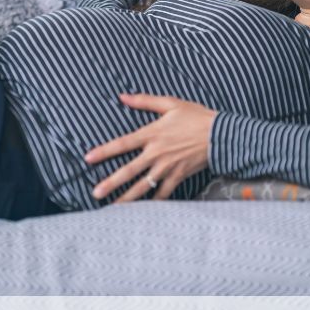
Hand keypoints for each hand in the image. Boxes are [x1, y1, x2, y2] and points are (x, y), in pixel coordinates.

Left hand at [84, 93, 216, 202]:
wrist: (221, 134)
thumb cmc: (196, 116)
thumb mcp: (170, 103)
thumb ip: (144, 101)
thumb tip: (122, 97)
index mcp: (151, 134)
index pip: (122, 144)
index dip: (103, 151)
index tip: (87, 159)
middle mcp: (156, 153)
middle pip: (129, 171)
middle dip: (111, 183)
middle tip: (95, 194)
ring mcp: (167, 167)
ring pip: (143, 186)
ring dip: (127, 198)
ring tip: (112, 209)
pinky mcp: (178, 176)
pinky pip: (163, 193)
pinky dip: (153, 203)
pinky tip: (142, 212)